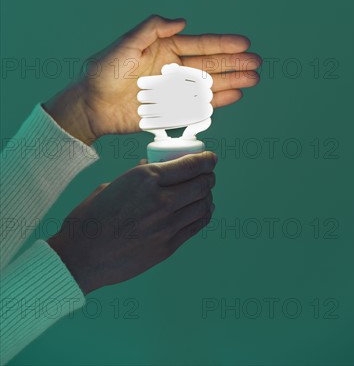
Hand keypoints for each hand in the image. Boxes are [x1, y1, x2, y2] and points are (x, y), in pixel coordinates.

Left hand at [44, 15, 260, 142]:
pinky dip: (217, 101)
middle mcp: (175, 69)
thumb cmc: (104, 71)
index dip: (223, 44)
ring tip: (253, 80)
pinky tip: (234, 96)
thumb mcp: (126, 44)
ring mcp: (175, 90)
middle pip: (211, 65)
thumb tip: (182, 21)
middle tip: (257, 64)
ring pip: (210, 84)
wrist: (91, 105)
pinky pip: (199, 105)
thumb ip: (152, 29)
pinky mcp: (172, 110)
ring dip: (232, 82)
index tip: (244, 43)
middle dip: (235, 64)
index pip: (201, 45)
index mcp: (166, 49)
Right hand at [48, 152, 217, 293]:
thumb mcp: (112, 185)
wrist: (82, 256)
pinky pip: (196, 226)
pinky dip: (204, 215)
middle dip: (209, 177)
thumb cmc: (91, 218)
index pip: (189, 165)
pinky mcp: (168, 247)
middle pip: (201, 184)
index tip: (211, 159)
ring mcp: (166, 225)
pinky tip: (202, 211)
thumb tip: (150, 166)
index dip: (206, 160)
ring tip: (205, 193)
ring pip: (202, 205)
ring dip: (207, 196)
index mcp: (145, 178)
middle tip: (208, 175)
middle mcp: (161, 199)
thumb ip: (136, 176)